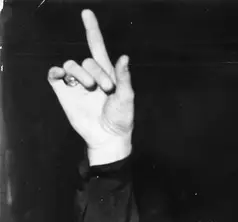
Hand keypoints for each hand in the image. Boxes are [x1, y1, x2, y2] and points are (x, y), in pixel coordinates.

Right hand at [47, 10, 133, 164]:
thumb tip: (124, 57)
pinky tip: (62, 75)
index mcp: (107, 73)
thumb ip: (124, 78)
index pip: (97, 46)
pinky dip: (57, 71)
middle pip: (87, 59)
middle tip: (106, 90)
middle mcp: (90, 75)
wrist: (107, 137)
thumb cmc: (121, 119)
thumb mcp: (127, 98)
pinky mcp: (64, 92)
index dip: (92, 29)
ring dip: (82, 74)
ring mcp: (76, 83)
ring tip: (91, 89)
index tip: (87, 13)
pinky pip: (55, 74)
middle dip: (97, 72)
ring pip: (71, 64)